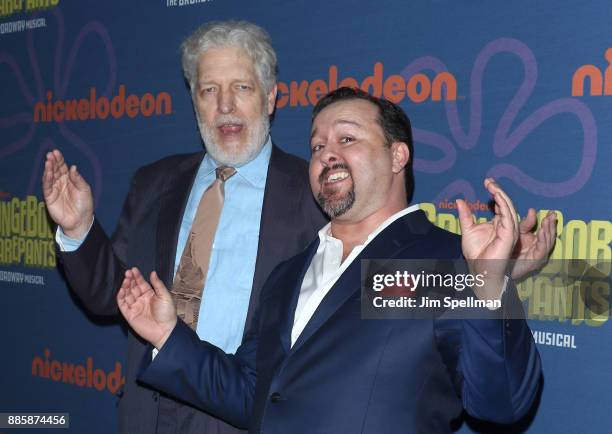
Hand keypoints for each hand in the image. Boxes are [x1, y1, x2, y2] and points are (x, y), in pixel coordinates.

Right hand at [42, 149, 93, 238]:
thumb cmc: (84, 204)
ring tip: (48, 160)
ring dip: (48, 169)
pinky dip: (47, 179)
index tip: (56, 152)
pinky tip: (48, 173)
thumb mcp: (85, 190)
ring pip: (49, 177)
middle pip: (55, 170)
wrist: (81, 220)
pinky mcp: (49, 197)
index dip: (59, 159)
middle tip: (51, 154)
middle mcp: (60, 182)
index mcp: (69, 179)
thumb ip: (78, 179)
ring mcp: (54, 189)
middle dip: (52, 161)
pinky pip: (47, 187)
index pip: (63, 167)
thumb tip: (72, 167)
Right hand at [117, 267, 176, 348]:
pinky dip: (120, 297)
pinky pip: (122, 304)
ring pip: (127, 294)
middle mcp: (141, 299)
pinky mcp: (129, 314)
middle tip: (128, 272)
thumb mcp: (165, 296)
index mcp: (150, 294)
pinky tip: (121, 289)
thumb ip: (158, 284)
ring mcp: (134, 306)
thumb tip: (153, 273)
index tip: (133, 269)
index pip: (141, 283)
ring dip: (125, 286)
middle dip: (130, 279)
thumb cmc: (167, 313)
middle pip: (133, 287)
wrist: (165, 330)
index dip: (137, 276)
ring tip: (126, 279)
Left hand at [457, 178, 518, 298]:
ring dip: (500, 194)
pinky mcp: (510, 234)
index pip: (501, 204)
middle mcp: (507, 225)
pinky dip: (503, 203)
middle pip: (506, 203)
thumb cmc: (476, 253)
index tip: (487, 182)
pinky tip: (496, 194)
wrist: (479, 268)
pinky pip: (509, 215)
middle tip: (488, 180)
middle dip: (498, 190)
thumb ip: (465, 215)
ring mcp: (510, 229)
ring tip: (491, 184)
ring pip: (509, 207)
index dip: (495, 192)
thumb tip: (460, 201)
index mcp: (499, 224)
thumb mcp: (468, 229)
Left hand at [510, 209, 556, 278]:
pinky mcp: (536, 261)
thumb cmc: (508, 249)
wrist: (499, 265)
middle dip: (551, 224)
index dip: (549, 221)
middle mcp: (541, 248)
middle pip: (550, 235)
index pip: (547, 230)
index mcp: (538, 241)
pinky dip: (543, 240)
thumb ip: (526, 223)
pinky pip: (542, 249)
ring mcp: (540, 255)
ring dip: (549, 230)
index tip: (551, 212)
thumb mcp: (518, 232)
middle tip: (552, 214)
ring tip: (547, 220)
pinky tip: (542, 231)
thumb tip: (532, 210)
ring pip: (548, 241)